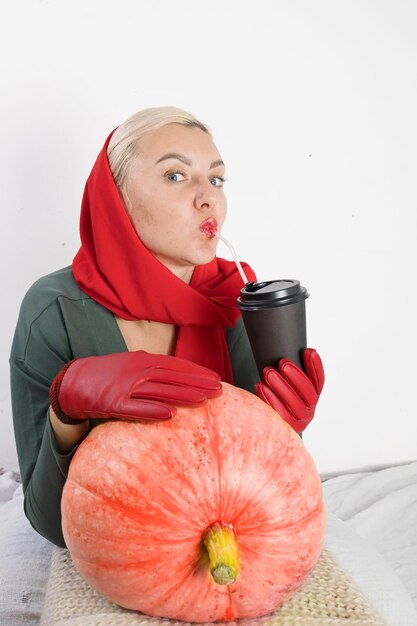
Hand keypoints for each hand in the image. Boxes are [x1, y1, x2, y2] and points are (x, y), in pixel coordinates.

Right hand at [49, 351, 221, 424]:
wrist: (73, 382)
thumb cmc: (107, 375)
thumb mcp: (131, 365)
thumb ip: (153, 368)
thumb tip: (178, 374)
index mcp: (142, 360)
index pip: (175, 365)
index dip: (196, 372)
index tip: (216, 379)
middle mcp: (136, 371)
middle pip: (172, 377)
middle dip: (196, 383)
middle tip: (218, 390)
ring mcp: (125, 387)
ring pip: (158, 391)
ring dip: (182, 395)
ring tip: (203, 400)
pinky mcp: (114, 403)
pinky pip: (136, 408)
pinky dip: (153, 410)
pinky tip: (171, 414)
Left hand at [254, 348, 323, 432]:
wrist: (269, 422)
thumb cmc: (277, 396)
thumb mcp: (286, 383)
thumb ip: (289, 369)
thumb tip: (285, 340)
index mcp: (313, 396)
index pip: (319, 381)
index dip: (316, 366)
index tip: (309, 350)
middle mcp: (310, 408)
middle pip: (307, 391)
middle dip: (295, 375)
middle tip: (282, 362)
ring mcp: (299, 420)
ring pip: (293, 402)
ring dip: (280, 385)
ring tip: (268, 371)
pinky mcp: (285, 427)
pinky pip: (279, 412)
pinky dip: (269, 397)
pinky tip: (260, 385)